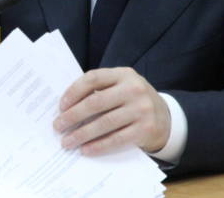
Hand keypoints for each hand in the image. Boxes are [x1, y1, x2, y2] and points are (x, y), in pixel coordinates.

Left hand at [53, 67, 169, 154]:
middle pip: (96, 102)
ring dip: (82, 134)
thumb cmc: (132, 100)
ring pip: (104, 123)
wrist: (165, 117)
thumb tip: (66, 106)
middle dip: (73, 116)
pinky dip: (99, 146)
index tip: (61, 106)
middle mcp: (134, 89)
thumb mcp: (120, 86)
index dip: (74, 92)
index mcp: (123, 74)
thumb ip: (99, 89)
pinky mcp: (145, 129)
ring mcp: (141, 109)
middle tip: (58, 126)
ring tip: (67, 141)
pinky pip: (116, 139)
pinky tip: (86, 149)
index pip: (93, 78)